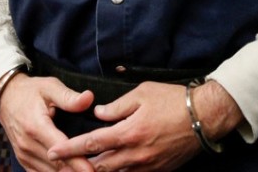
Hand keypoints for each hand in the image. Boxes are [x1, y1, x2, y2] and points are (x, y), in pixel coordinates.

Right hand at [0, 73, 95, 171]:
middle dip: (76, 171)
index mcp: (36, 126)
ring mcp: (24, 155)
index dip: (77, 162)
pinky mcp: (24, 160)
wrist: (5, 98)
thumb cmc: (31, 91)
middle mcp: (27, 144)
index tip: (92, 170)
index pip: (59, 149)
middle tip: (98, 171)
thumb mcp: (50, 87)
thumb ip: (69, 96)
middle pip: (56, 165)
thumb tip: (89, 98)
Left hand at [47, 81, 230, 171]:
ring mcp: (147, 165)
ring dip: (99, 171)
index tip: (53, 152)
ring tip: (85, 167)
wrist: (204, 117)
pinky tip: (113, 166)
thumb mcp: (142, 94)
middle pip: (99, 166)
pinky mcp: (158, 170)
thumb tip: (98, 114)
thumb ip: (117, 106)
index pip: (91, 144)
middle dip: (80, 166)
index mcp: (128, 132)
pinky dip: (120, 171)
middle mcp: (135, 154)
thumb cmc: (173, 100)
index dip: (70, 149)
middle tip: (64, 165)